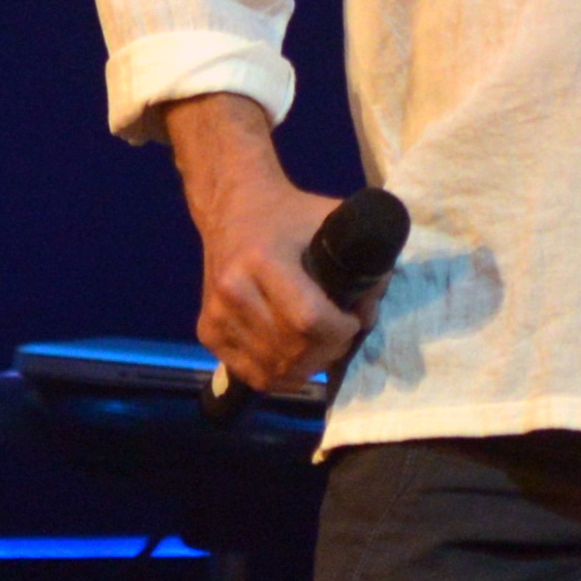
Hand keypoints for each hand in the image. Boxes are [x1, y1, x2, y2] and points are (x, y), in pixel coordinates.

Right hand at [165, 94, 374, 393]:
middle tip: (343, 333)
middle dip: (330, 350)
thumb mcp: (332, 218)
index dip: (341, 331)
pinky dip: (282, 374)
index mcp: (263, 261)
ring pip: (274, 369)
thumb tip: (374, 304)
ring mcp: (216, 315)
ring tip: (322, 344)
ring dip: (308, 366)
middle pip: (293, 350)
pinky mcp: (207, 332)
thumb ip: (365, 258)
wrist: (231, 207)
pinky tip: (297, 355)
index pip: (309, 321)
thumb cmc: (289, 213)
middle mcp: (233, 291)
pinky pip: (253, 374)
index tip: (354, 319)